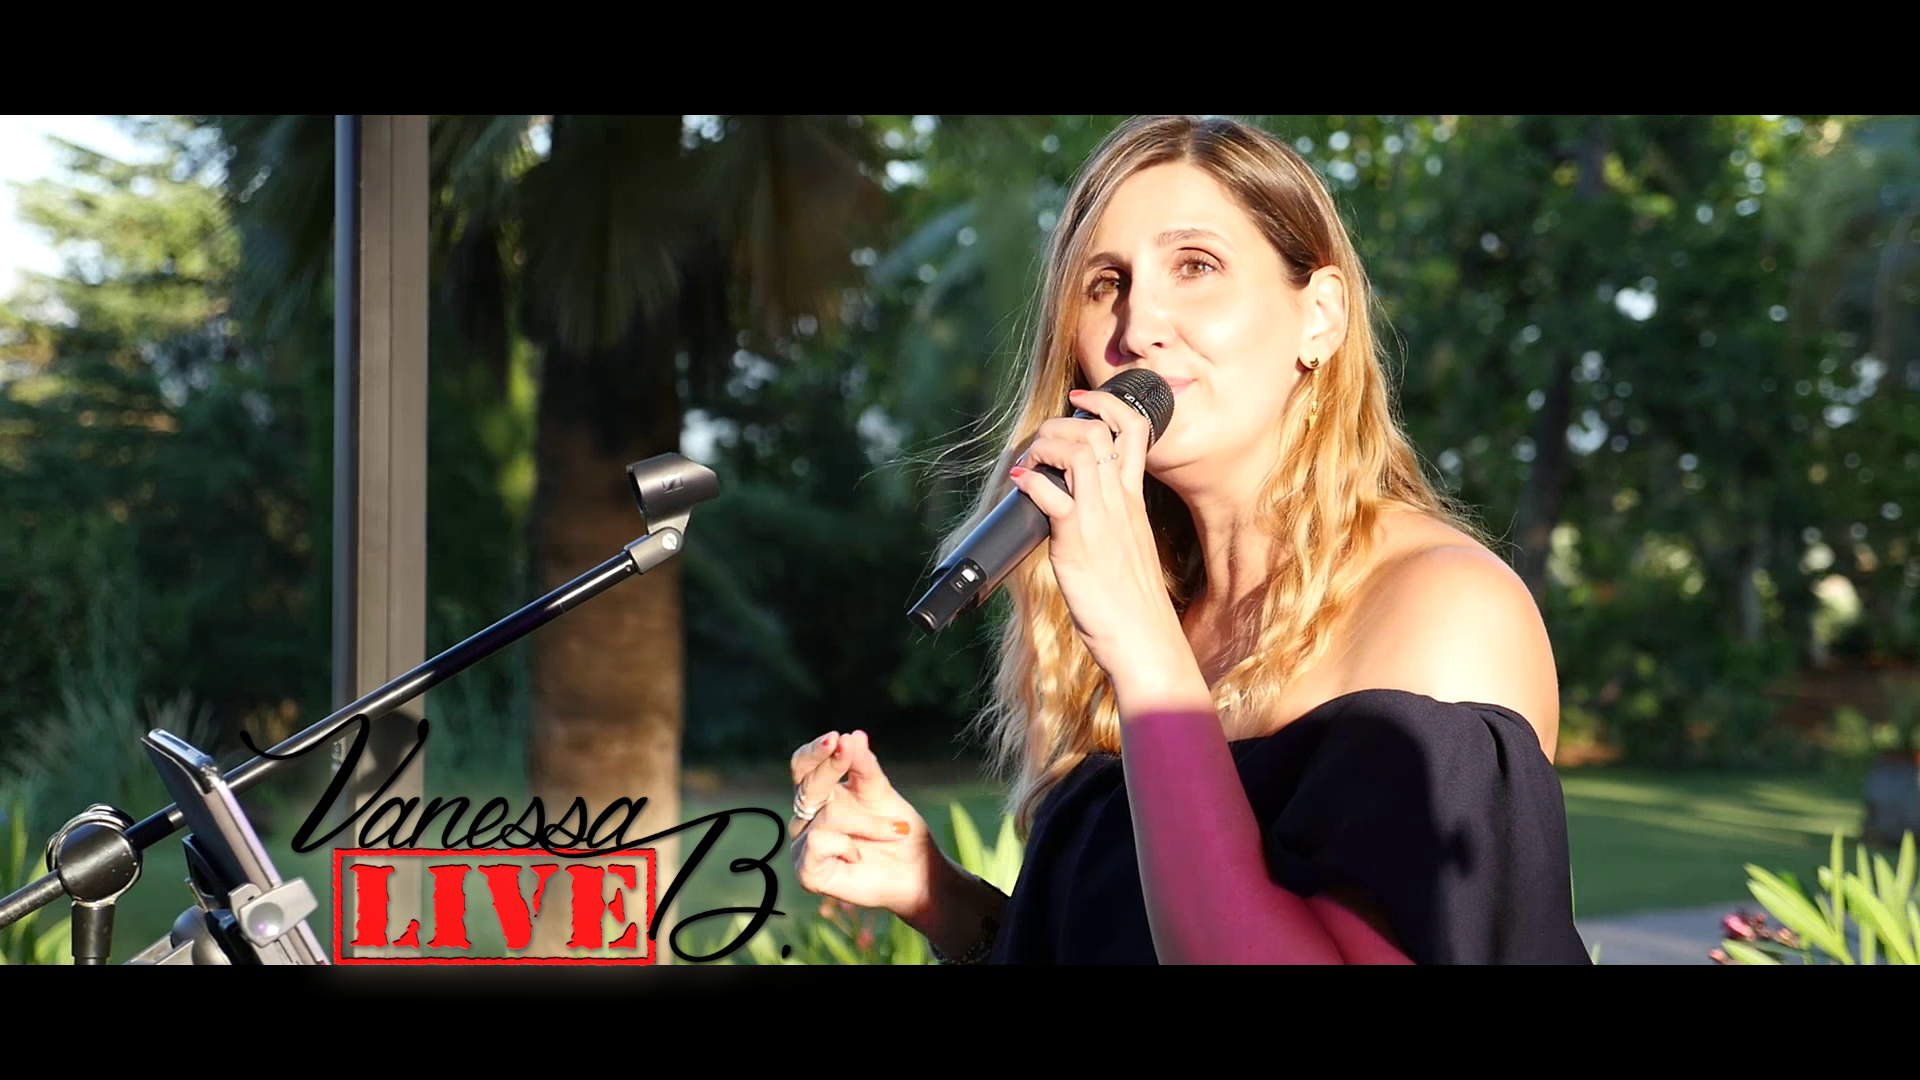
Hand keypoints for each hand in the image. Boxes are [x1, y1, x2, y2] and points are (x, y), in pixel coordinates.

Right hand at [788, 730, 939, 921]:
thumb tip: (852, 735)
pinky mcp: (806, 870)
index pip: (804, 766)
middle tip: (847, 749)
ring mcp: (804, 844)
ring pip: (827, 815)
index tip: (838, 738)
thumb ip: (864, 767)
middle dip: (832, 766)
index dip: (816, 751)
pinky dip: (847, 845)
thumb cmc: (898, 832)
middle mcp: (807, 817)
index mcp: (822, 794)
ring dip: (867, 821)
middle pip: (807, 783)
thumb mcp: (882, 793)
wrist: (916, 874)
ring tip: (896, 830)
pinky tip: (859, 856)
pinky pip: (818, 842)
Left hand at [1008, 386, 1184, 675]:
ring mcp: (1100, 519)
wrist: (1146, 641)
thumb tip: (1076, 511)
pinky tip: (1019, 484)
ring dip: (1043, 446)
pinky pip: (1052, 494)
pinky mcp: (1078, 542)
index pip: (1134, 431)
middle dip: (1061, 423)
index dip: (1106, 404)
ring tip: (1028, 463)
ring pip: (1076, 451)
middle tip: (1040, 443)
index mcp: (1133, 501)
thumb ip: (1110, 523)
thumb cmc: (1134, 605)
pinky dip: (1030, 481)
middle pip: (1097, 431)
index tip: (1082, 399)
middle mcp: (1120, 502)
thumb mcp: (1128, 550)